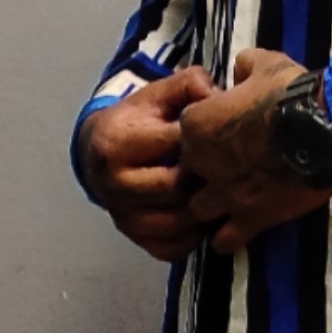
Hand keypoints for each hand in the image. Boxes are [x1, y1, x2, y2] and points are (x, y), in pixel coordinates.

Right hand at [79, 64, 219, 260]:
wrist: (99, 153)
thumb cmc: (138, 120)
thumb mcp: (158, 94)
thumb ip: (189, 86)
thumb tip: (219, 97)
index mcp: (117, 142)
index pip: (174, 145)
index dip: (207, 141)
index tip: (226, 136)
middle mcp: (113, 183)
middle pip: (176, 188)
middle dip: (208, 178)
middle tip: (233, 168)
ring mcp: (121, 215)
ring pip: (177, 222)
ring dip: (206, 211)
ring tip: (224, 193)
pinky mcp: (133, 237)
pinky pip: (172, 247)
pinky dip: (195, 235)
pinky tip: (207, 216)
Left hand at [176, 47, 331, 258]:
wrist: (328, 126)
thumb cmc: (293, 91)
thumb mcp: (265, 63)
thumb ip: (244, 67)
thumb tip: (240, 69)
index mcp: (198, 123)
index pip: (184, 132)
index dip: (204, 133)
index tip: (223, 132)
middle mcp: (203, 162)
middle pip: (187, 173)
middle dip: (202, 171)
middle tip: (228, 167)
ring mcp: (225, 194)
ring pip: (198, 210)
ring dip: (209, 206)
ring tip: (226, 203)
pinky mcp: (251, 218)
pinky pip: (225, 240)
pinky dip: (227, 238)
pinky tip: (234, 232)